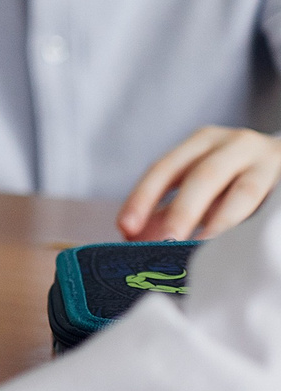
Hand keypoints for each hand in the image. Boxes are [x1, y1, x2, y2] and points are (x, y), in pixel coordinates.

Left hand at [119, 127, 280, 240]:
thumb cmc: (236, 176)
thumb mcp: (201, 185)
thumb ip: (168, 209)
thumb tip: (135, 241)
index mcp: (201, 143)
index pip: (164, 168)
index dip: (143, 198)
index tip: (125, 228)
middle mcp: (232, 144)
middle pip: (202, 176)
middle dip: (182, 212)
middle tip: (166, 243)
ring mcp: (265, 160)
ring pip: (244, 190)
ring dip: (221, 221)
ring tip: (205, 247)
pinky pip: (271, 200)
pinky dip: (253, 222)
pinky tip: (241, 244)